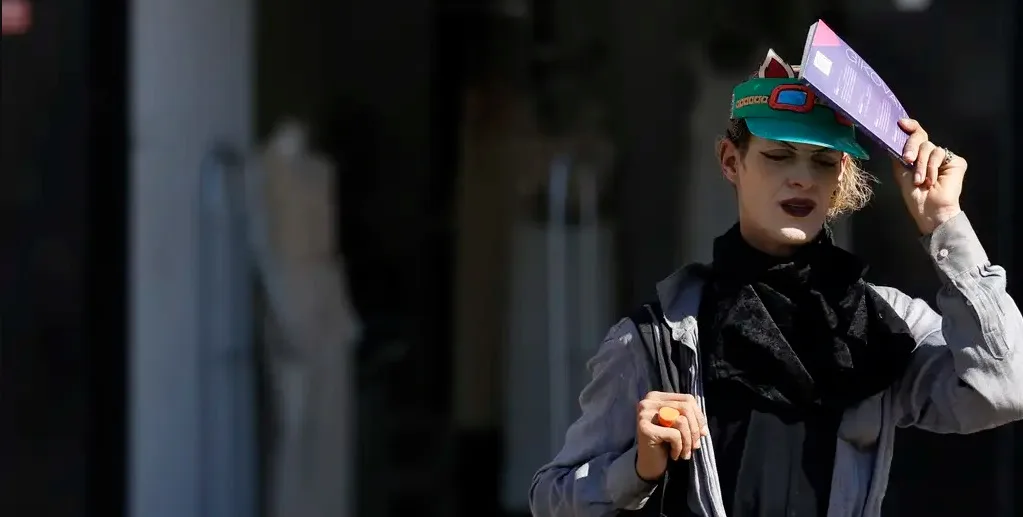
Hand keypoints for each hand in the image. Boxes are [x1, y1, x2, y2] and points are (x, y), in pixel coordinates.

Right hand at [634, 392, 708, 481]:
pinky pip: (674, 435)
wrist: (648, 464)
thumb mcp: (678, 428)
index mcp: (657, 397)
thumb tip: (704, 429)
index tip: (701, 433)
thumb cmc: (665, 443)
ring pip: (681, 421)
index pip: (687, 399)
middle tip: (695, 446)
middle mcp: (648, 402)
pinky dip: (679, 447)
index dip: (699, 416)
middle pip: (685, 408)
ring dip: (688, 441)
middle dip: (695, 430)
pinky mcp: (645, 428)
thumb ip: (691, 420)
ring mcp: (645, 414)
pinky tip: (674, 455)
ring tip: (686, 453)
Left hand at [891, 118, 965, 233]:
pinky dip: (932, 167)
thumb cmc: (914, 195)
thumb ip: (898, 153)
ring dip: (921, 165)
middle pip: (920, 137)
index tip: (901, 123)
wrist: (929, 209)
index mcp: (917, 155)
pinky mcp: (955, 161)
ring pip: (928, 147)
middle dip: (911, 147)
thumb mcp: (900, 172)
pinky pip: (939, 154)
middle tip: (907, 159)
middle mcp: (930, 154)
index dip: (910, 127)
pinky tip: (932, 180)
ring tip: (920, 180)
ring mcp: (943, 157)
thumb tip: (892, 137)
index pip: (915, 136)